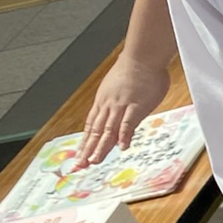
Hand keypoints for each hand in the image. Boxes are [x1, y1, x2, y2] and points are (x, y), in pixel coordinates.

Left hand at [78, 52, 172, 166]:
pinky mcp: (136, 106)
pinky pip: (128, 123)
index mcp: (104, 101)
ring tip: (94, 161)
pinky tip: (122, 147)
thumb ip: (121, 104)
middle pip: (96, 131)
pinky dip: (124, 135)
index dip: (85, 143)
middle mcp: (108, 105)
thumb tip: (122, 115)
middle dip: (87, 150)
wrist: (142, 56)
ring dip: (100, 147)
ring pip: (107, 130)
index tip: (80, 156)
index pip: (91, 126)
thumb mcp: (122, 88)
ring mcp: (121, 106)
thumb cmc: (136, 69)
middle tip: (80, 166)